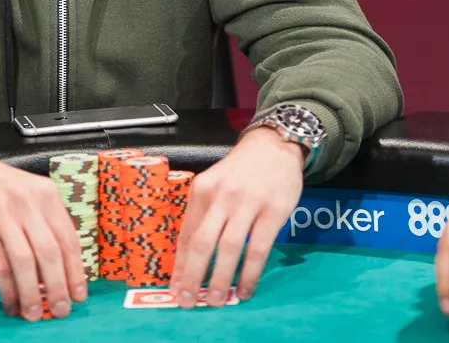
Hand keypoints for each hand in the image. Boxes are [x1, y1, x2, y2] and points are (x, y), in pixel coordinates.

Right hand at [0, 140, 86, 321]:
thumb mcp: (30, 193)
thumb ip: (46, 223)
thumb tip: (60, 270)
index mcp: (46, 195)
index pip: (68, 238)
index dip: (76, 271)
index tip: (79, 294)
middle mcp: (27, 203)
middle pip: (49, 252)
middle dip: (57, 287)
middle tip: (61, 309)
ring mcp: (2, 214)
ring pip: (24, 262)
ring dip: (31, 293)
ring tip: (34, 313)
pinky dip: (7, 289)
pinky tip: (10, 302)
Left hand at [169, 128, 303, 307]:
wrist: (273, 147)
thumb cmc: (239, 171)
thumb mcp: (213, 185)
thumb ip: (203, 215)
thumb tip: (189, 257)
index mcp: (201, 190)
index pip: (187, 234)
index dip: (180, 265)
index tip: (175, 288)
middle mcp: (221, 196)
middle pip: (203, 243)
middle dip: (193, 276)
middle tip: (189, 302)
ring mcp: (248, 203)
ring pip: (229, 248)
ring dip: (220, 279)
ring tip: (216, 300)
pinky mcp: (273, 211)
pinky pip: (258, 249)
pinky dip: (249, 274)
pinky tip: (244, 289)